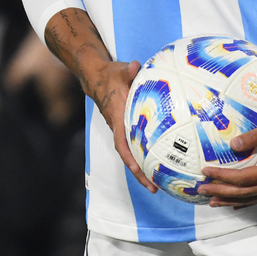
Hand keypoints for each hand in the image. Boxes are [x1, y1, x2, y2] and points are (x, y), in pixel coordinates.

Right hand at [44, 8, 157, 194]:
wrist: (97, 77)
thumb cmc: (110, 75)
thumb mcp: (119, 70)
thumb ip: (128, 71)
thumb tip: (135, 66)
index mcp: (117, 117)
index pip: (121, 142)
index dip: (129, 158)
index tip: (138, 171)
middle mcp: (118, 127)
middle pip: (128, 156)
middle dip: (139, 174)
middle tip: (155, 188)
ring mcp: (121, 128)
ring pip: (131, 153)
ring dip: (143, 169)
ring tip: (159, 184)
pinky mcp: (126, 127)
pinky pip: (135, 145)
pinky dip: (144, 155)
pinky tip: (159, 161)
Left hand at [198, 109, 256, 207]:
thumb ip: (253, 137)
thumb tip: (232, 146)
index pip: (243, 178)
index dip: (223, 177)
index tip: (206, 172)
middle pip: (245, 193)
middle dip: (222, 193)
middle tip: (202, 191)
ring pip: (253, 198)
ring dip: (232, 200)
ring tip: (213, 201)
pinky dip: (246, 200)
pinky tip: (236, 202)